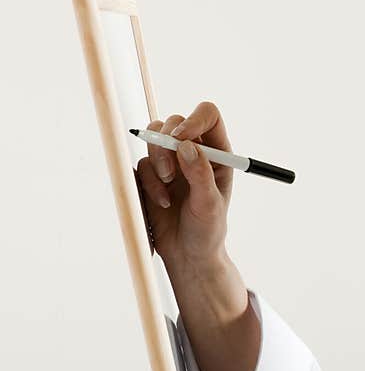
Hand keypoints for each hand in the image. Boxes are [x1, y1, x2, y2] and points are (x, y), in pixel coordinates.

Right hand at [134, 101, 233, 271]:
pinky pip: (141, 165)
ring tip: (167, 193)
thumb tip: (188, 146)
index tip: (181, 138)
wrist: (189, 253)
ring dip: (156, 164)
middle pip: (173, 122)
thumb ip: (200, 174)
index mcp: (218, 153)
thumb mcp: (209, 204)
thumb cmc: (208, 230)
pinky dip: (148, 183)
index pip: (208, 116)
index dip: (193, 118)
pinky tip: (162, 203)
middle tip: (169, 173)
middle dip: (166, 144)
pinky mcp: (151, 175)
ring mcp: (172, 162)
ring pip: (153, 139)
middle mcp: (194, 152)